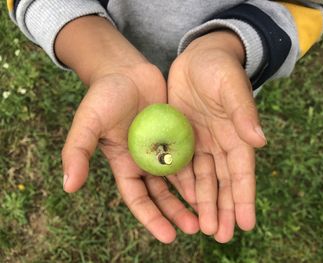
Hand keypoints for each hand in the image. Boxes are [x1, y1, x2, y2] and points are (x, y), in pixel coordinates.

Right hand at [56, 16, 198, 242]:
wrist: (126, 71)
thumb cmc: (104, 96)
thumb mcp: (88, 123)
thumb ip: (77, 151)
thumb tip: (68, 186)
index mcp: (125, 165)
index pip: (138, 199)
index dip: (152, 218)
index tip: (169, 237)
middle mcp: (145, 162)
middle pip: (162, 195)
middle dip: (175, 212)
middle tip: (194, 228)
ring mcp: (163, 149)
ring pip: (179, 180)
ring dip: (192, 197)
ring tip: (208, 213)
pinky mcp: (177, 136)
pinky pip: (190, 157)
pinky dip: (200, 171)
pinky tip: (214, 182)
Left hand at [168, 30, 266, 242]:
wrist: (197, 57)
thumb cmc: (219, 67)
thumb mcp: (230, 86)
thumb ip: (243, 111)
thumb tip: (260, 140)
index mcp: (236, 136)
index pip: (242, 173)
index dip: (244, 198)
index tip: (245, 224)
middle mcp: (218, 145)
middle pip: (222, 183)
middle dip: (222, 209)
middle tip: (219, 236)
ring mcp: (198, 143)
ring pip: (202, 179)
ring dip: (203, 203)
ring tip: (202, 227)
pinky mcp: (179, 137)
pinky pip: (180, 165)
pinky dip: (182, 185)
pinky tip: (181, 202)